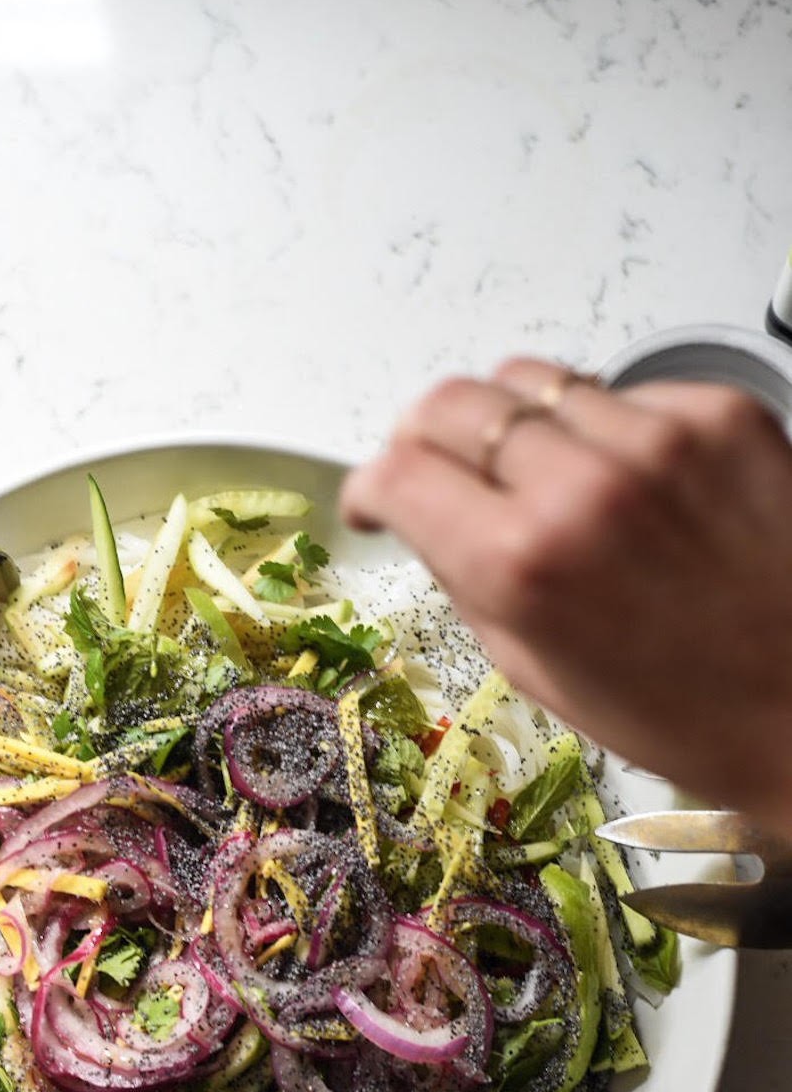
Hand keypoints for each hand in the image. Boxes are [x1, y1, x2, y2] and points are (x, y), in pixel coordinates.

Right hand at [342, 357, 791, 835]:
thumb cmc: (688, 712)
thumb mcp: (536, 670)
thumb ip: (466, 576)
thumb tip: (421, 513)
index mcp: (522, 564)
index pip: (398, 470)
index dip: (372, 485)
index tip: (377, 498)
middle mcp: (583, 486)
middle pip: (450, 403)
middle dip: (425, 439)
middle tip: (438, 473)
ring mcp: (657, 439)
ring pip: (531, 380)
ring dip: (514, 425)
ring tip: (540, 475)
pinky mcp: (719, 413)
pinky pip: (619, 390)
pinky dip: (603, 428)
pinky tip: (625, 482)